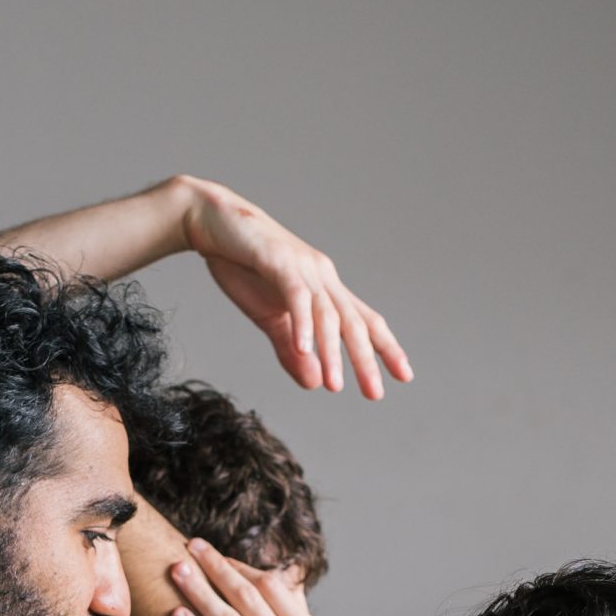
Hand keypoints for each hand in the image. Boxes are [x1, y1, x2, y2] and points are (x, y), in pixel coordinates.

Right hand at [177, 178, 412, 398]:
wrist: (210, 221)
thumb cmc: (241, 265)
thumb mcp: (268, 318)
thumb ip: (292, 350)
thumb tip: (315, 383)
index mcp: (324, 289)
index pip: (363, 321)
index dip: (385, 347)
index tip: (404, 376)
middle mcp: (323, 277)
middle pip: (353, 322)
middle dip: (366, 359)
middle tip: (375, 394)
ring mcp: (304, 267)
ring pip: (328, 314)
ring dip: (333, 352)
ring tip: (335, 385)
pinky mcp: (278, 261)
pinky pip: (297, 296)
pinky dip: (302, 324)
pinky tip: (305, 351)